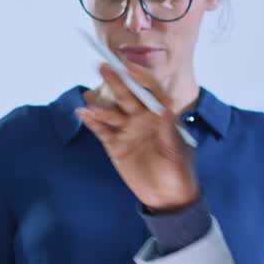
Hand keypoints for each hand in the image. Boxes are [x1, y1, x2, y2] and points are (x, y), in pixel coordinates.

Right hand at [76, 64, 200, 211]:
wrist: (168, 197)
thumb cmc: (179, 171)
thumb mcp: (177, 150)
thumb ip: (169, 128)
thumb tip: (167, 106)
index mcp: (161, 115)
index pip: (151, 90)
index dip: (140, 78)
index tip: (129, 69)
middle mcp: (143, 118)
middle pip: (128, 96)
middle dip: (116, 82)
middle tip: (103, 66)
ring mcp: (128, 130)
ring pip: (113, 113)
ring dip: (102, 107)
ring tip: (91, 104)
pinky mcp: (116, 145)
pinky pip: (103, 131)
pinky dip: (93, 123)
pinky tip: (84, 114)